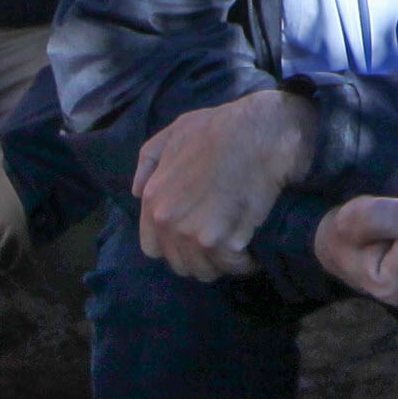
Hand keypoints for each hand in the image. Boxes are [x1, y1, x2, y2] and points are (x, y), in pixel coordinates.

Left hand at [131, 88, 311, 281]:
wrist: (260, 132)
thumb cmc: (220, 128)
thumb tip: (137, 192)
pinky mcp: (227, 242)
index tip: (194, 236)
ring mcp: (196, 234)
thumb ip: (150, 161)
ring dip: (222, 264)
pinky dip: (246, 263)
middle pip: (180, 264)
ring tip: (238, 247)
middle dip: (199, 257)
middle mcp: (169, 221)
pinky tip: (253, 250)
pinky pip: (234, 266)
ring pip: (206, 270)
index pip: (153, 248)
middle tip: (221, 242)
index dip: (174, 245)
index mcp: (153, 199)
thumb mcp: (174, 132)